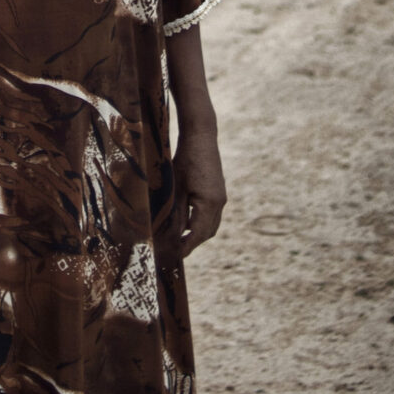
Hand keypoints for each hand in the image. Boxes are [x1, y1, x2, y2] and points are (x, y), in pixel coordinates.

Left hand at [175, 127, 226, 255]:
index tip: (175, 257)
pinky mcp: (218, 191)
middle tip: (175, 250)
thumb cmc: (185, 160)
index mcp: (210, 203)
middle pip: (208, 232)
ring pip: (211, 224)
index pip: (199, 234)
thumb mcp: (176, 189)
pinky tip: (186, 220)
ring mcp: (221, 196)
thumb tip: (172, 237)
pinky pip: (211, 214)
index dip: (187, 247)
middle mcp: (220, 202)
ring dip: (197, 233)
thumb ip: (176, 214)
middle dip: (192, 243)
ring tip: (178, 238)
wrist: (201, 136)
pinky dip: (200, 221)